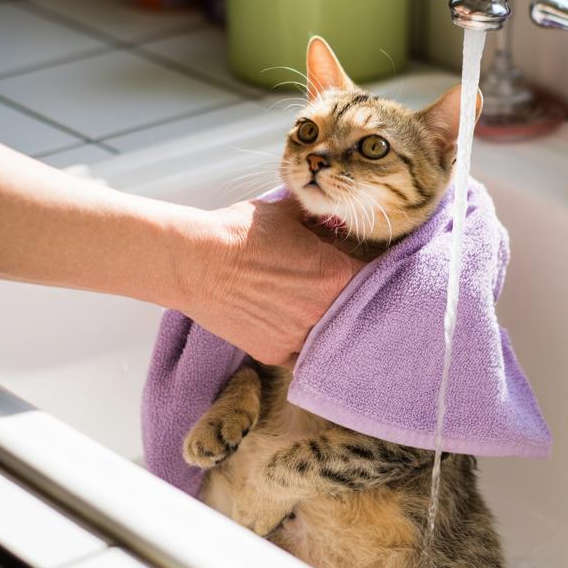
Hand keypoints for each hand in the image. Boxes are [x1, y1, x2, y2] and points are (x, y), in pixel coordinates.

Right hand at [178, 197, 360, 363]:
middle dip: (351, 295)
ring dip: (329, 323)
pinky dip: (304, 343)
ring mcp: (300, 337)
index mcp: (336, 274)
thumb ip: (318, 220)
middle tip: (338, 285)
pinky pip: (303, 354)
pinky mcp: (275, 354)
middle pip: (355, 308)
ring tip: (315, 307)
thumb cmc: (239, 233)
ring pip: (331, 336)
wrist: (194, 262)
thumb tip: (334, 217)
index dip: (369, 266)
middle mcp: (324, 312)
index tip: (363, 262)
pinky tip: (297, 328)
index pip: (373, 274)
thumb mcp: (287, 214)